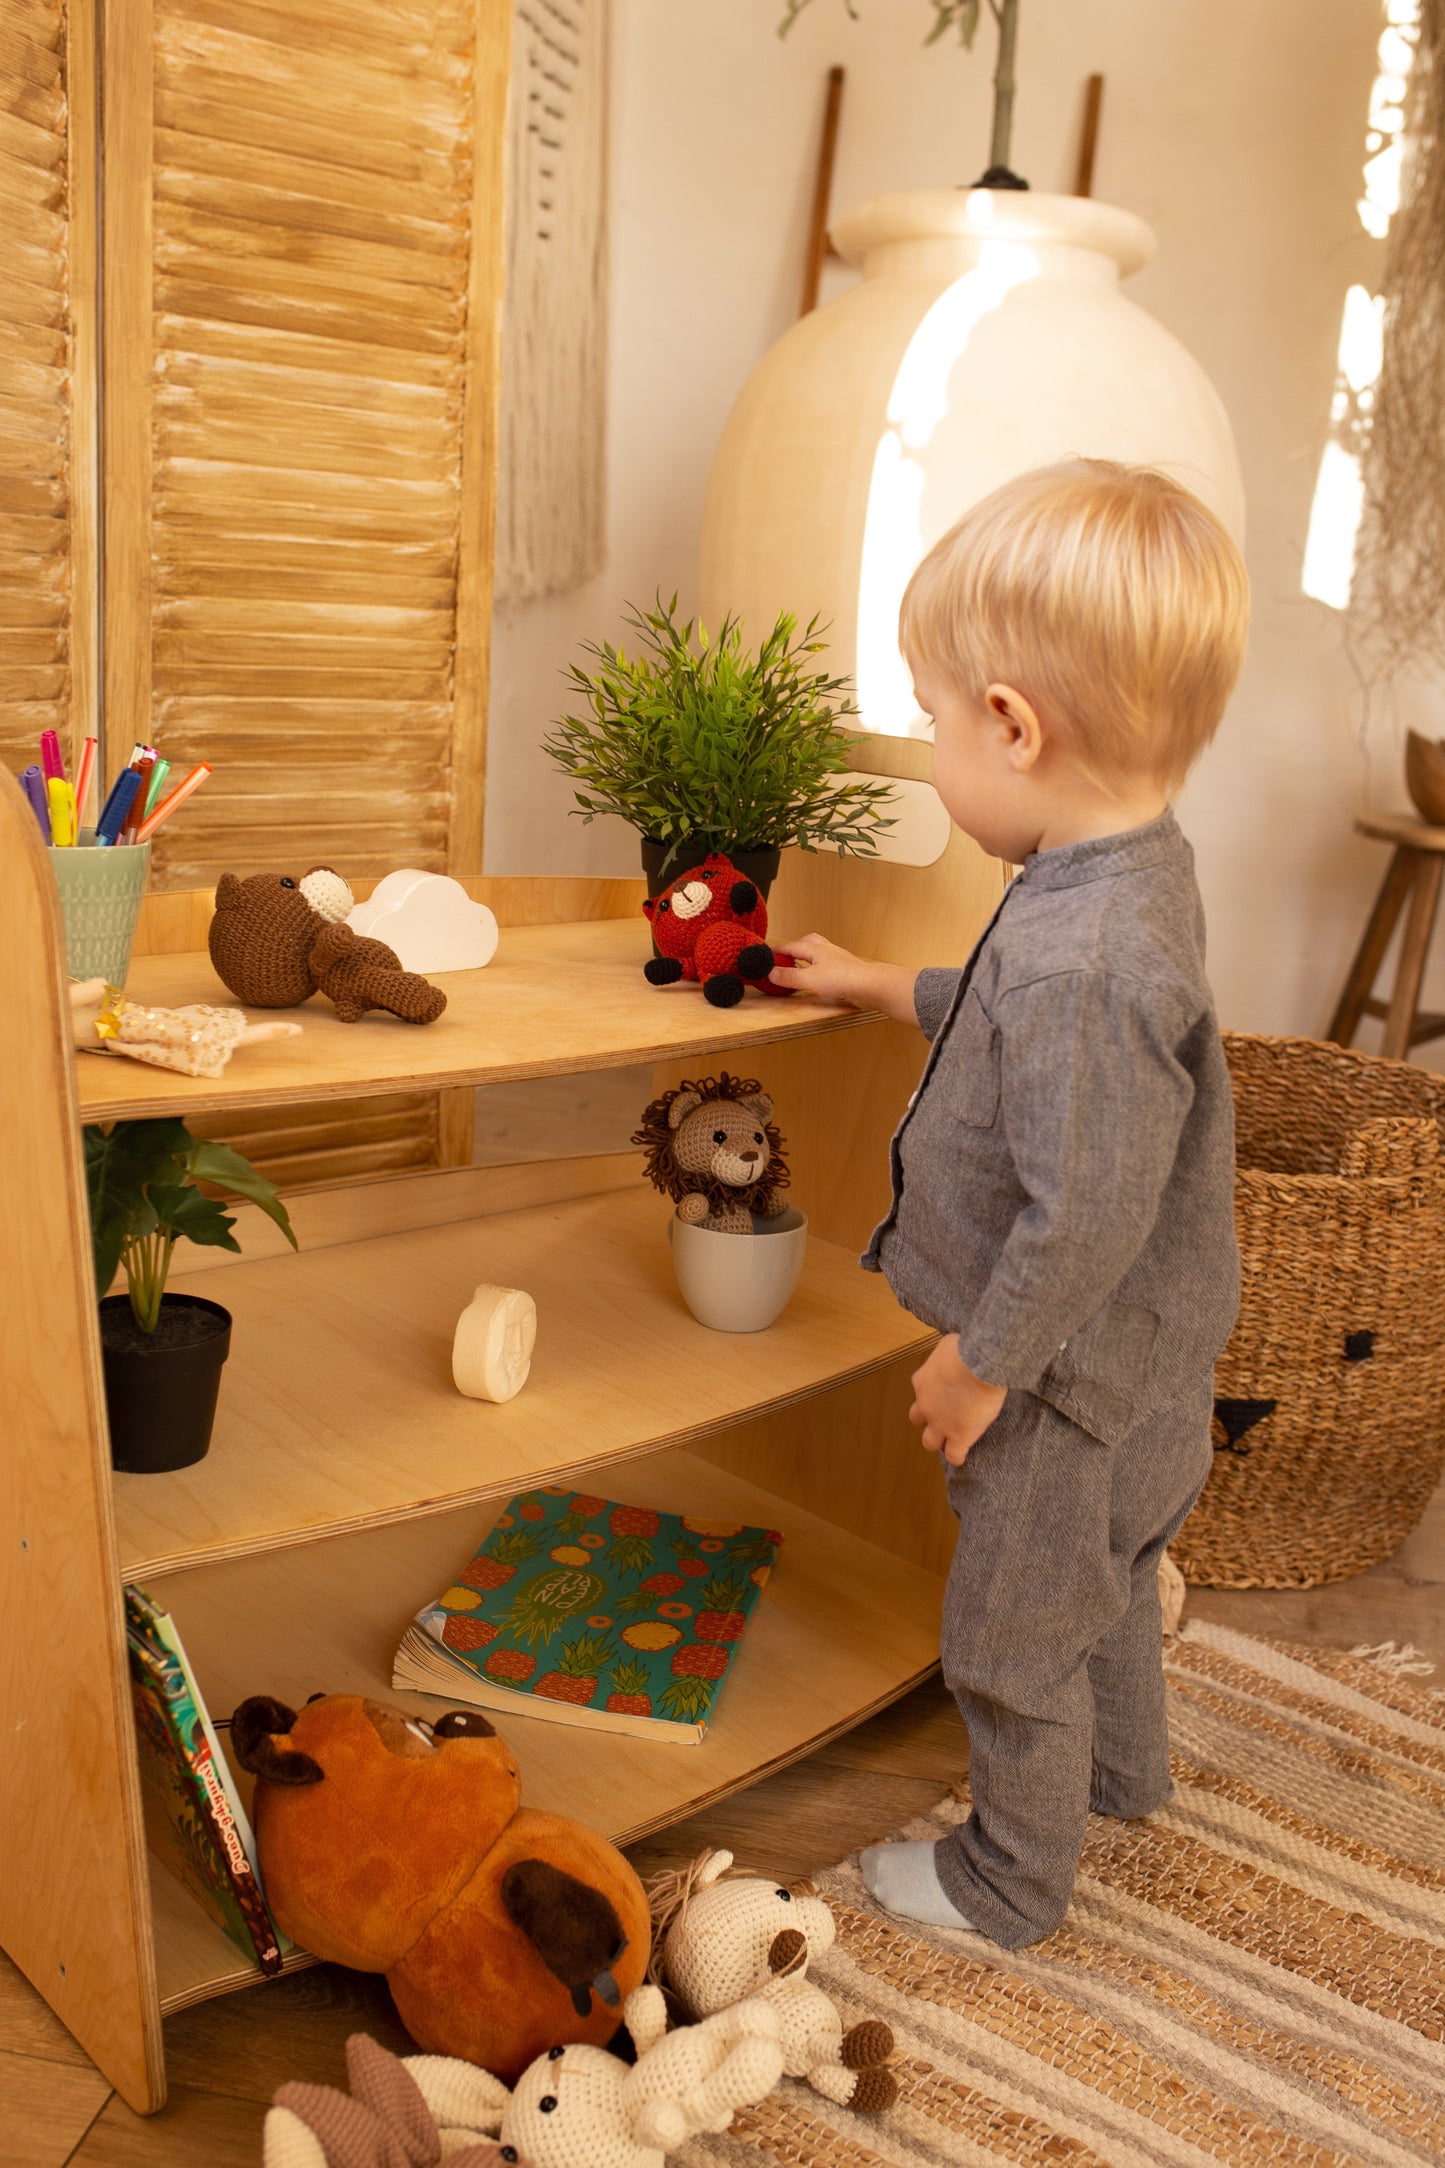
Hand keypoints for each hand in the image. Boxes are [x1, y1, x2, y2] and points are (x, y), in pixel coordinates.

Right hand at [768, 932, 870, 1002]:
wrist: (869, 986)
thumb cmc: (842, 979)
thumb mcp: (809, 979)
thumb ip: (790, 977)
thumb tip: (770, 972)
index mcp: (815, 949)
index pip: (791, 946)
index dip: (778, 950)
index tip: (767, 954)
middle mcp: (827, 950)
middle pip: (808, 941)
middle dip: (795, 946)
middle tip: (786, 954)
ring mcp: (838, 958)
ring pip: (819, 951)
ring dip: (808, 955)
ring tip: (801, 964)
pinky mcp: (846, 969)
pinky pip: (828, 963)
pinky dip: (819, 966)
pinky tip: (819, 975)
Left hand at [909, 1338, 1005, 1466]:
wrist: (980, 1363)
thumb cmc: (967, 1347)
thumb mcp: (950, 1344)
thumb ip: (947, 1354)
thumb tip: (954, 1350)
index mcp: (922, 1381)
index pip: (921, 1393)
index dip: (933, 1396)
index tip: (946, 1395)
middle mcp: (926, 1404)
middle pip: (917, 1420)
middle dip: (929, 1420)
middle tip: (946, 1417)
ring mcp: (940, 1423)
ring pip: (929, 1442)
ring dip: (939, 1440)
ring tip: (953, 1438)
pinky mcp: (959, 1436)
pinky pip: (953, 1456)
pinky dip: (957, 1456)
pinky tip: (964, 1454)